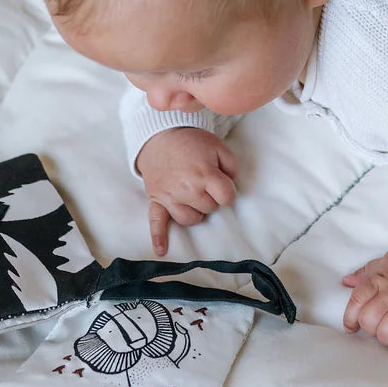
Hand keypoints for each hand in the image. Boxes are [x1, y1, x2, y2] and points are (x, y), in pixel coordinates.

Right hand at [136, 128, 238, 255]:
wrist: (160, 136)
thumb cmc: (191, 142)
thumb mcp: (218, 146)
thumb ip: (231, 166)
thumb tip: (231, 184)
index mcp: (205, 174)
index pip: (226, 198)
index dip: (227, 192)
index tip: (221, 185)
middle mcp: (187, 188)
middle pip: (209, 209)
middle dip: (210, 198)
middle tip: (203, 184)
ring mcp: (170, 196)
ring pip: (190, 219)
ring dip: (194, 211)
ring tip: (191, 197)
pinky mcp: (157, 200)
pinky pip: (156, 222)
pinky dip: (158, 237)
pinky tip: (161, 250)